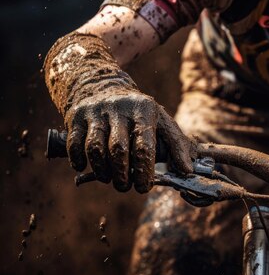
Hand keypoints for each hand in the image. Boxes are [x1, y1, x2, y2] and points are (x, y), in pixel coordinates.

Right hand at [65, 89, 194, 192]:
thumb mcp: (161, 121)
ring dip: (102, 171)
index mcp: (144, 110)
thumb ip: (177, 144)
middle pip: (118, 149)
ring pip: (95, 148)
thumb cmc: (138, 113)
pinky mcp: (76, 116)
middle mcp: (119, 109)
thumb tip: (187, 170)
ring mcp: (96, 112)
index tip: (144, 187)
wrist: (102, 86)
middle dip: (122, 175)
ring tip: (110, 179)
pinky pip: (75, 143)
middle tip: (126, 186)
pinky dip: (79, 160)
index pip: (144, 146)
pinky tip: (85, 168)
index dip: (144, 171)